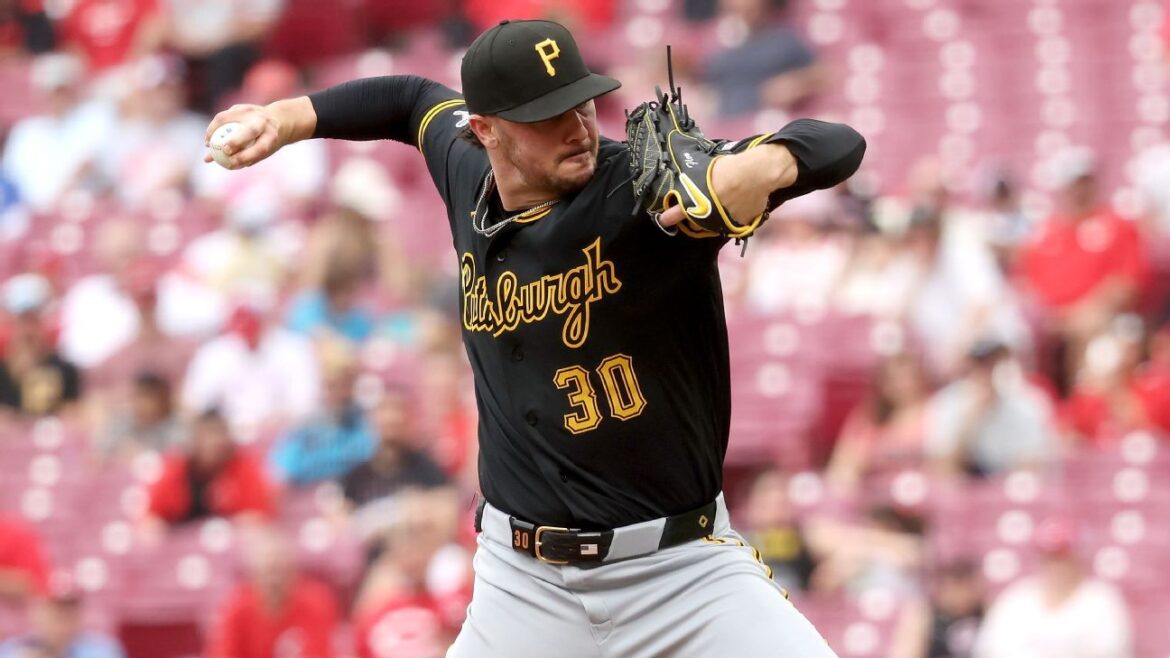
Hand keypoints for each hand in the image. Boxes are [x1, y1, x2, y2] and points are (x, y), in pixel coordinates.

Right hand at [203, 97, 313, 168]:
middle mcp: (263, 122)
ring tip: (208, 144)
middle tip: (223, 149)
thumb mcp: (258, 152)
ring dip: (215, 130)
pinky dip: (214, 126)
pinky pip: (223, 116)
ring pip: (228, 118)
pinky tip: (209, 136)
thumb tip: (208, 160)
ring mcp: (252, 111)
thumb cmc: (264, 142)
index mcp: (272, 136)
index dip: (246, 156)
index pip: (260, 148)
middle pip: (250, 131)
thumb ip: (238, 158)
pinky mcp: (241, 106)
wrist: (276, 120)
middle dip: (236, 141)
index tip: (232, 162)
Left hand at [659, 143, 797, 227]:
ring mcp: (725, 223)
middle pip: (698, 223)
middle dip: (696, 218)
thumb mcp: (706, 168)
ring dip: (714, 218)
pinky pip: (734, 222)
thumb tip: (686, 173)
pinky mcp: (741, 224)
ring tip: (721, 204)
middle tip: (701, 207)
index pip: (679, 212)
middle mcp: (709, 216)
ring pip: (715, 225)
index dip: (670, 216)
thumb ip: (694, 177)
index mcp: (698, 201)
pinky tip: (739, 203)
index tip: (664, 219)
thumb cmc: (729, 167)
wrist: (756, 173)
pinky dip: (735, 215)